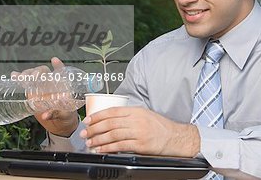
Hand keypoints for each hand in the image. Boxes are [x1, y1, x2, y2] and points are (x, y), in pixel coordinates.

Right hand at [11, 57, 78, 136]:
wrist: (59, 123)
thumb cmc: (66, 116)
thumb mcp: (64, 115)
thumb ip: (55, 113)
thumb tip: (45, 116)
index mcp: (62, 85)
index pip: (61, 72)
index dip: (58, 65)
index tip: (54, 60)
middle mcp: (51, 83)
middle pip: (44, 71)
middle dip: (37, 72)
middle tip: (32, 78)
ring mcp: (40, 87)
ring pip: (33, 75)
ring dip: (27, 74)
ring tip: (20, 77)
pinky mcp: (32, 92)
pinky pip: (26, 83)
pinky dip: (19, 78)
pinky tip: (14, 75)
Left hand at [80, 107, 199, 156]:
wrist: (176, 138)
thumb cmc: (161, 127)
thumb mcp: (145, 115)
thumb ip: (130, 116)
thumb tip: (110, 120)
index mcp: (136, 111)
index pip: (112, 111)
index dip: (98, 115)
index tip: (88, 120)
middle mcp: (137, 120)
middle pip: (110, 123)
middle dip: (94, 128)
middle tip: (85, 133)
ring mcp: (139, 132)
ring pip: (113, 134)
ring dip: (98, 139)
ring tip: (90, 143)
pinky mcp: (141, 145)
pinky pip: (120, 146)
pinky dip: (108, 148)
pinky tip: (101, 149)